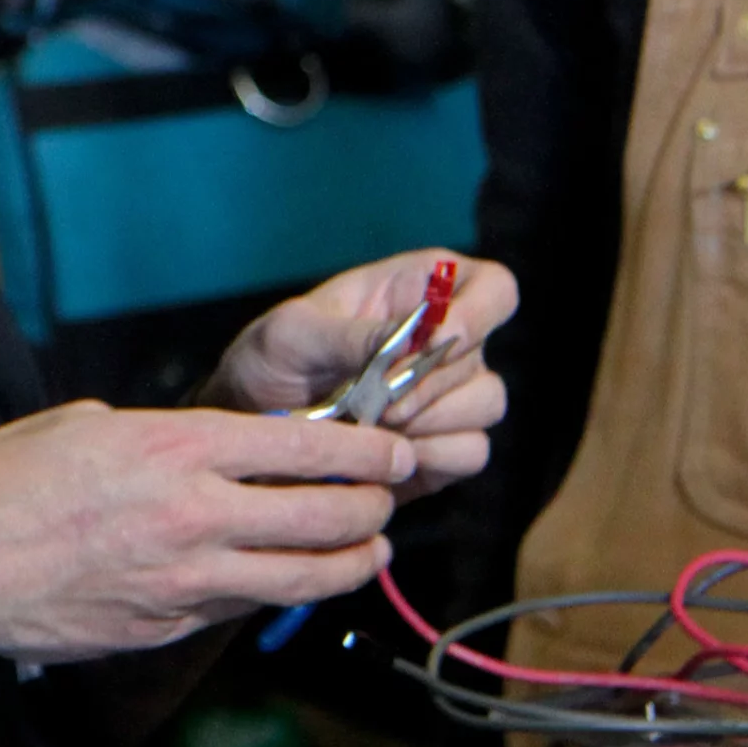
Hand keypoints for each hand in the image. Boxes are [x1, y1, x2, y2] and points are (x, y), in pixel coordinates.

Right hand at [0, 399, 417, 660]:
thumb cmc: (4, 482)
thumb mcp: (87, 424)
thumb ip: (161, 436)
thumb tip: (205, 449)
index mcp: (178, 449)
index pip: (305, 448)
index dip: (365, 451)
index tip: (393, 450)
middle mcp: (197, 516)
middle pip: (323, 516)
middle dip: (373, 507)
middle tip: (390, 498)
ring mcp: (187, 581)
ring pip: (301, 577)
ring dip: (349, 563)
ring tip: (372, 551)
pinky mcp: (168, 627)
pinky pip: (242, 607)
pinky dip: (279, 591)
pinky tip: (291, 580)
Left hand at [204, 249, 515, 495]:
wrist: (254, 429)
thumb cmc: (272, 360)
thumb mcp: (293, 334)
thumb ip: (351, 334)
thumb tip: (410, 341)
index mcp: (421, 289)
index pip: (493, 289)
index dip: (476, 316)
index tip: (431, 344)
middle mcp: (448, 339)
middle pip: (481, 358)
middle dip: (427, 384)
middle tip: (374, 401)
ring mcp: (450, 395)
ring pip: (485, 406)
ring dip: (428, 421)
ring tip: (371, 425)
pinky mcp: (445, 446)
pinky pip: (471, 452)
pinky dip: (432, 457)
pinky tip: (386, 456)